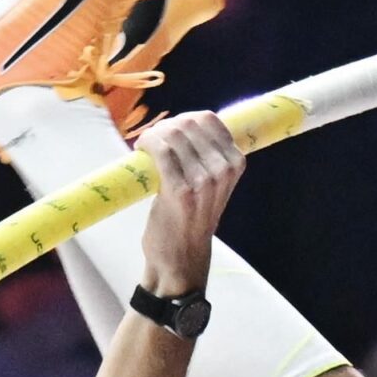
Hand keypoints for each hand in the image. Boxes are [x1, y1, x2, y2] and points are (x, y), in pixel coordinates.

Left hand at [137, 112, 243, 296]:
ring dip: (153, 135)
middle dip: (166, 126)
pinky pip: (161, 150)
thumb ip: (209, 157)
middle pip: (189, 123)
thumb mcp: (215, 186)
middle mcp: (223, 170)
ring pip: (174, 134)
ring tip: (146, 147)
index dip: (184, 118)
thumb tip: (186, 123)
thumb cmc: (193, 220)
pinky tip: (140, 150)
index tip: (170, 131)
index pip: (209, 119)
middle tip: (153, 141)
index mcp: (235, 163)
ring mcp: (204, 180)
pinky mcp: (180, 190)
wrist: (182, 257)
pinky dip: (147, 144)